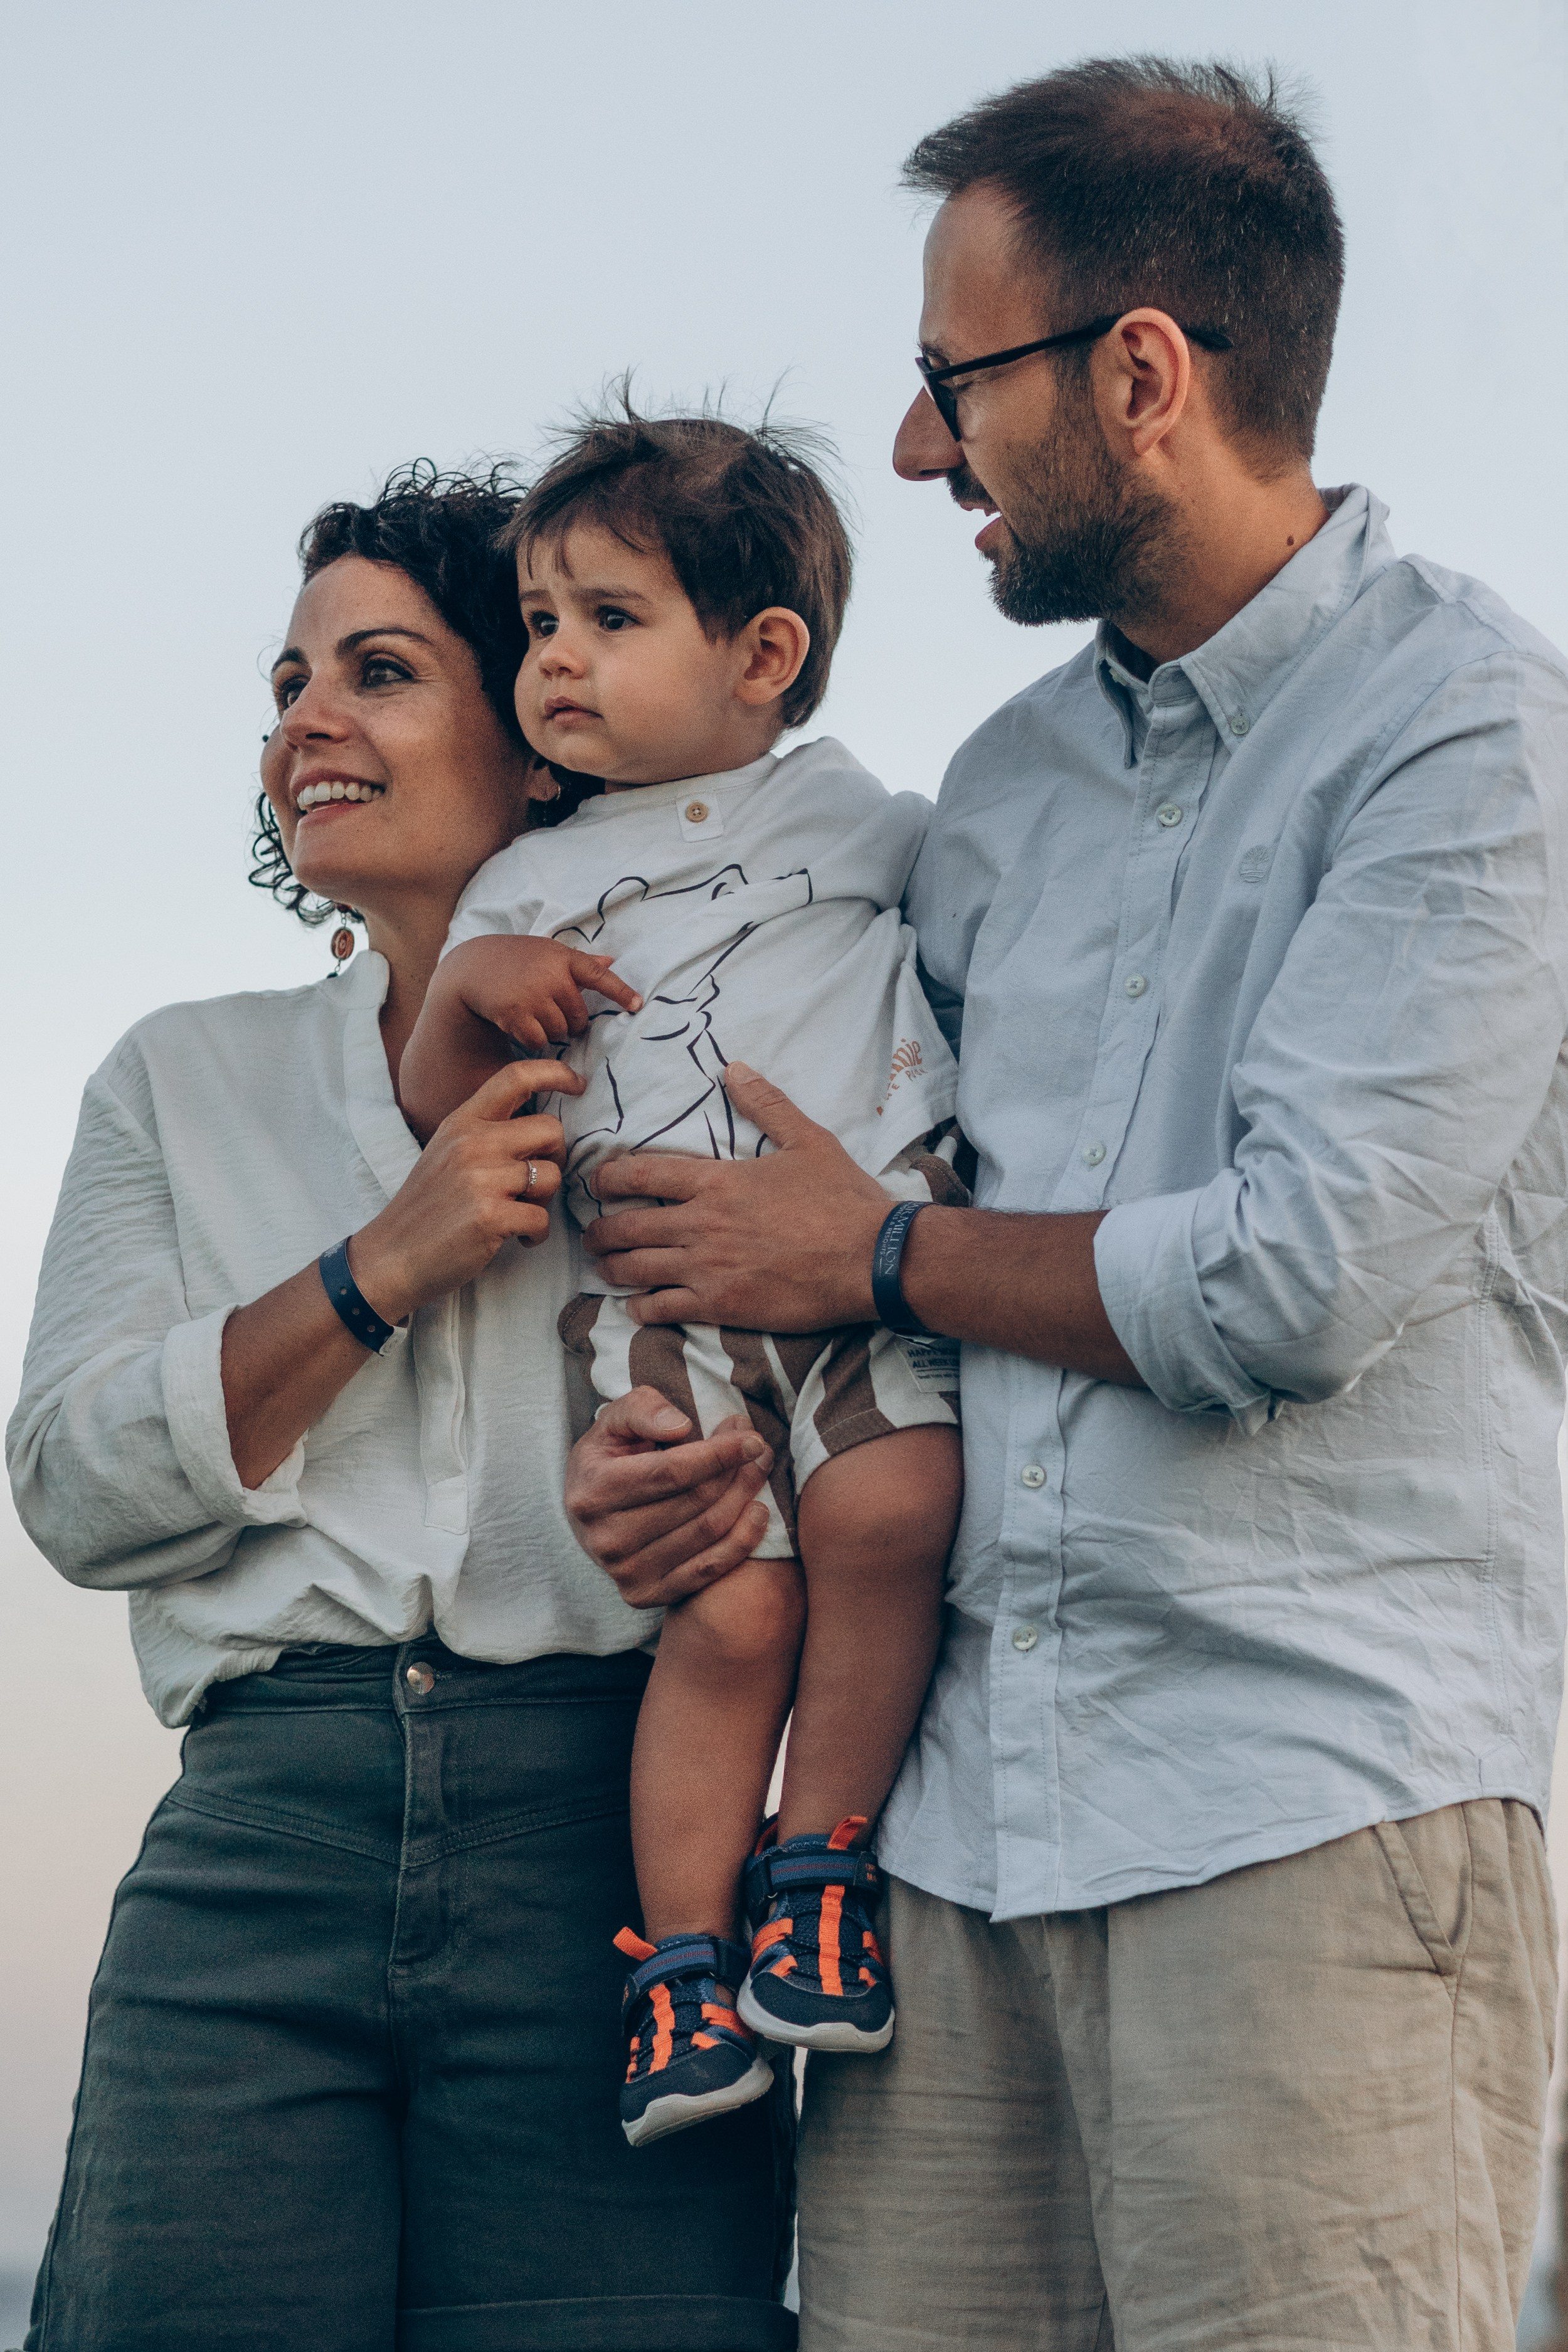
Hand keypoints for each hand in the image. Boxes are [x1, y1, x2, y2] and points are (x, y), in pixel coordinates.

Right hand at [350, 1059, 578, 1322]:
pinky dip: (537, 1233)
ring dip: (544, 1200)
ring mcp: (480, 1179)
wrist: (390, 1257)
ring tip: (519, 1213)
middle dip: (554, 1158)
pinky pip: (542, 1218)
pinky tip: (518, 1238)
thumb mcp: (447, 1153)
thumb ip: (486, 1134)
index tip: (578, 1084)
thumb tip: (542, 1129)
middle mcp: (472, 1143)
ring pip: (551, 1176)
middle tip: (534, 1182)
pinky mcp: (490, 1217)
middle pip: (551, 1129)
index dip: (555, 1072)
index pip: (515, 1077)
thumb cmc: (426, 1208)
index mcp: (462, 1122)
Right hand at [443, 933, 641, 1050]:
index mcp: (562, 957)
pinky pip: (538, 1042)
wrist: (472, 965)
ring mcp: (533, 994)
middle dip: (570, 1023)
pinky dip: (532, 1041)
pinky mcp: (515, 1013)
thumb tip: (611, 961)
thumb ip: (578, 962)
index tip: (638, 1005)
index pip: (598, 976)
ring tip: (532, 1015)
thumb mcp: (547, 952)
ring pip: (559, 1032)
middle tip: (552, 1013)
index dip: (620, 991)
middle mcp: (550, 975)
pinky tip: (520, 1025)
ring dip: (550, 1032)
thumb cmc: (516, 959)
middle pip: (579, 1017)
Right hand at [565, 1390, 775, 1606]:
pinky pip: (707, 1569)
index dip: (718, 1454)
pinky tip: (758, 1512)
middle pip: (695, 1502)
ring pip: (707, 1532)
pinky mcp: (644, 1595)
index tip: (751, 1438)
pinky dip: (741, 1541)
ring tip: (759, 1470)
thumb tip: (681, 1427)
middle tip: (760, 1448)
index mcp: (595, 1491)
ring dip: (745, 1497)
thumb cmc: (609, 1457)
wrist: (587, 1512)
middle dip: (737, 1471)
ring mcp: (625, 1572)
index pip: (671, 1472)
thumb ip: (643, 1410)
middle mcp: (607, 1538)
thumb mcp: (614, 1421)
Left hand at [584, 1061, 889, 1328]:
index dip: (608, 1178)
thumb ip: (767, 1104)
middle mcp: (702, 1225)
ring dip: (612, 1267)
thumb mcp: (809, 1140)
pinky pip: (663, 1309)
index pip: (642, 1175)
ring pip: (636, 1269)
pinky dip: (642, 1307)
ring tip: (603, 1266)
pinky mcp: (721, 1306)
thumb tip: (735, 1068)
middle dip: (600, 1229)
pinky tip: (637, 1306)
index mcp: (717, 1181)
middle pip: (628, 1226)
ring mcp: (708, 1268)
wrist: (872, 1260)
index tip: (596, 1181)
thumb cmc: (843, 1199)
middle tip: (590, 1233)